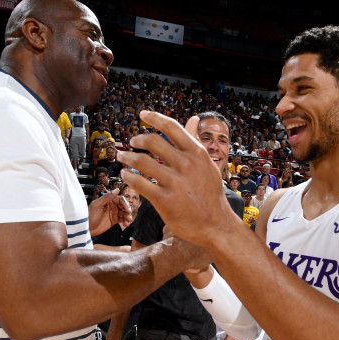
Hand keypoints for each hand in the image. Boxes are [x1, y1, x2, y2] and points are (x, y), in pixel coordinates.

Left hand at [88, 188, 130, 236]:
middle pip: (124, 206)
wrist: (87, 228)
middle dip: (128, 211)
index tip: (127, 209)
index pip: (120, 200)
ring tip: (127, 221)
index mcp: (108, 201)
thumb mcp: (97, 205)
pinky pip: (122, 219)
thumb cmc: (89, 216)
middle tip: (129, 216)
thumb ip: (106, 197)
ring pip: (124, 213)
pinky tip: (126, 224)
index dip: (125, 204)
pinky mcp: (114, 220)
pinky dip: (126, 221)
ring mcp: (113, 213)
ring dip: (128, 217)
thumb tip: (116, 190)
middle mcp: (111, 206)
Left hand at [118, 111, 238, 246]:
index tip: (142, 114)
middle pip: (153, 141)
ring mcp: (175, 183)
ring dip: (127, 157)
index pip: (171, 126)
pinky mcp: (164, 200)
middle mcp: (186, 165)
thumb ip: (195, 141)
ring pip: (142, 162)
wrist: (215, 224)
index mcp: (196, 153)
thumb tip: (194, 118)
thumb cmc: (210, 193)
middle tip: (132, 142)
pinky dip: (128, 177)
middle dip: (137, 140)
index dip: (154, 117)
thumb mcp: (207, 164)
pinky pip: (139, 184)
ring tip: (123, 156)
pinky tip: (125, 175)